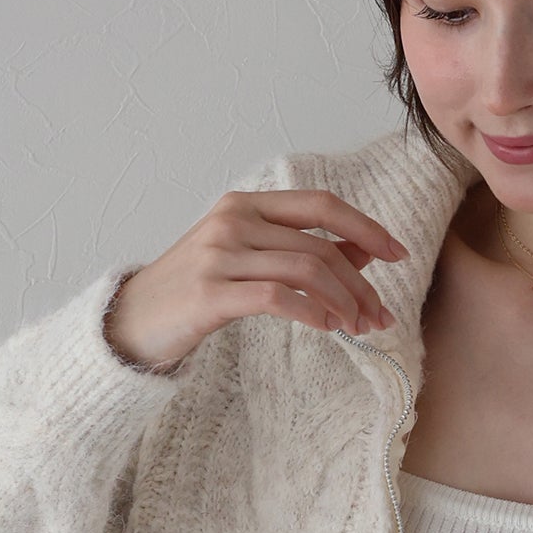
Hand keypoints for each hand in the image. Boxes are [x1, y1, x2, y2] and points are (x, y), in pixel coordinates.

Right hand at [102, 187, 411, 371]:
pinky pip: (277, 297)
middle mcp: (233, 220)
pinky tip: (327, 328)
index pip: (321, 204)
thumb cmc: (196, 291)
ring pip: (305, 269)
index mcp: (246, 205)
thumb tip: (363, 253)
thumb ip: (301, 250)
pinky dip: (311, 312)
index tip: (398, 254)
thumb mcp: (250, 260)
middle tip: (380, 315)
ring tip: (359, 327)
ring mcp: (219, 254)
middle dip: (361, 283)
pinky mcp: (210, 293)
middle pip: (321, 244)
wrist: (133, 319)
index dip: (366, 228)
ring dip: (343, 302)